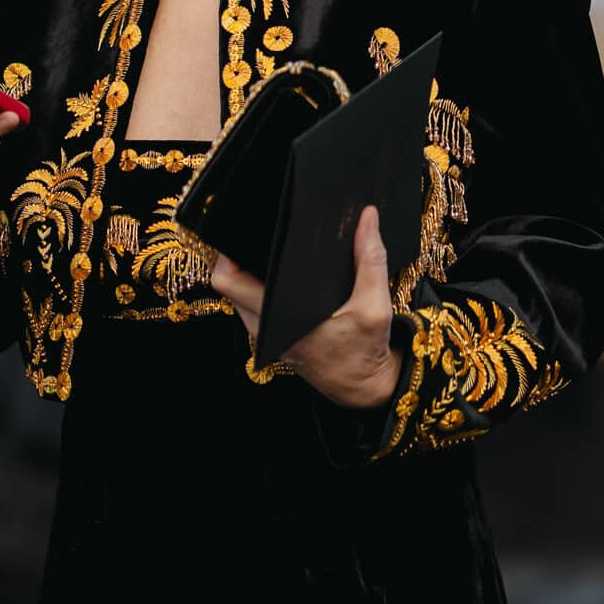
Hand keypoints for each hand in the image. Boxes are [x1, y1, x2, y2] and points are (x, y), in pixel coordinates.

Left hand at [210, 204, 400, 410]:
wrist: (363, 387)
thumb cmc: (365, 351)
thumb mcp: (375, 305)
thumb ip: (371, 259)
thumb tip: (368, 216)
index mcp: (279, 321)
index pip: (229, 283)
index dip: (227, 254)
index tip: (242, 227)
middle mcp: (264, 328)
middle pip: (229, 283)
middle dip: (239, 254)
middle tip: (259, 227)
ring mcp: (266, 333)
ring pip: (240, 293)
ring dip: (249, 270)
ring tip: (272, 243)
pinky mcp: (274, 335)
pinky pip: (254, 303)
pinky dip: (262, 285)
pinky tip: (284, 268)